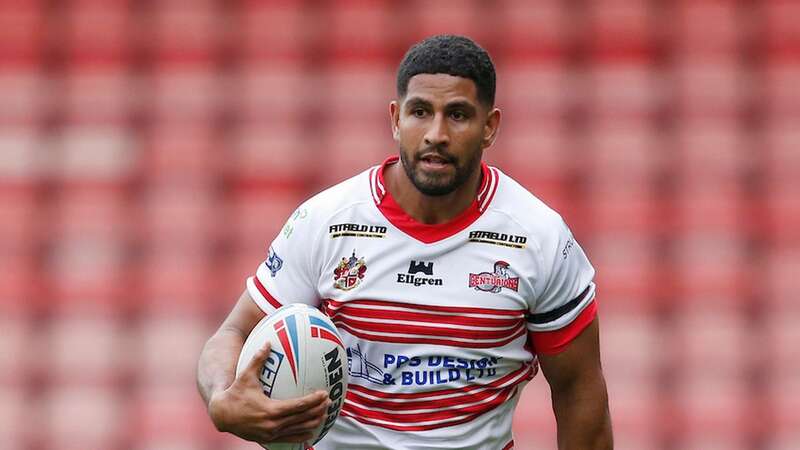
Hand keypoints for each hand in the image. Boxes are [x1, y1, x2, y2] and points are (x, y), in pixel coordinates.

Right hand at [208, 342, 330, 443]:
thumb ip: (258, 359)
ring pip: (299, 430)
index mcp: (271, 410)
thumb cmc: (235, 393)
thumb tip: (268, 343)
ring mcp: (271, 434)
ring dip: (313, 422)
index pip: (299, 406)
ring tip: (325, 414)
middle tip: (330, 402)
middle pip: (303, 418)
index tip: (325, 394)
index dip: (314, 400)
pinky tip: (311, 430)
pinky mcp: (268, 439)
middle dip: (319, 410)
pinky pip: (290, 438)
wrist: (222, 415)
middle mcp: (273, 425)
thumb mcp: (245, 376)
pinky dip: (302, 434)